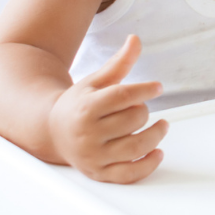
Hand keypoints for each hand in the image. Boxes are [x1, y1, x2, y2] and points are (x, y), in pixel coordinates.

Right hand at [47, 35, 168, 182]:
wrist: (53, 132)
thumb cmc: (78, 104)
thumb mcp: (96, 81)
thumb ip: (118, 63)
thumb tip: (135, 39)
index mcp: (85, 108)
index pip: (122, 97)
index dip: (144, 90)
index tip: (157, 87)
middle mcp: (87, 134)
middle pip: (132, 120)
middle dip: (143, 111)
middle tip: (142, 108)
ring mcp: (93, 156)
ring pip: (135, 147)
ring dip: (156, 136)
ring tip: (161, 126)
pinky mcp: (99, 173)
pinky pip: (128, 175)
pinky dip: (148, 165)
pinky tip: (157, 152)